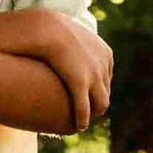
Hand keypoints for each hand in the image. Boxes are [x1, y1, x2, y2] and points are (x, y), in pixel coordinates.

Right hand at [40, 16, 111, 132]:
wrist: (46, 27)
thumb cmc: (50, 29)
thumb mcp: (68, 33)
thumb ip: (71, 40)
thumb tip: (65, 43)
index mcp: (104, 53)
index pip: (106, 76)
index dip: (96, 88)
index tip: (85, 95)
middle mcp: (104, 65)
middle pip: (105, 91)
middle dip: (96, 102)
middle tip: (86, 113)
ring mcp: (94, 75)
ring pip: (101, 103)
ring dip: (93, 114)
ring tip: (83, 122)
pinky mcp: (80, 84)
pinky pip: (84, 109)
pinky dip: (83, 119)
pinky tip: (78, 125)